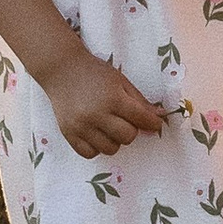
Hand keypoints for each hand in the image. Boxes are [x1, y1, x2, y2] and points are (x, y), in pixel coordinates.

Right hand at [45, 44, 171, 158]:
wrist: (62, 69)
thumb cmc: (94, 73)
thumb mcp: (121, 81)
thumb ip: (140, 101)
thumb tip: (160, 117)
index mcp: (113, 98)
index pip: (141, 119)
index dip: (153, 123)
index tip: (155, 123)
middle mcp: (97, 115)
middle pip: (128, 137)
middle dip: (132, 130)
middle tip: (125, 119)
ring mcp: (81, 126)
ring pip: (111, 149)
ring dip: (115, 140)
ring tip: (109, 126)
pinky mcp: (69, 134)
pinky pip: (90, 154)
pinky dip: (97, 147)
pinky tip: (96, 134)